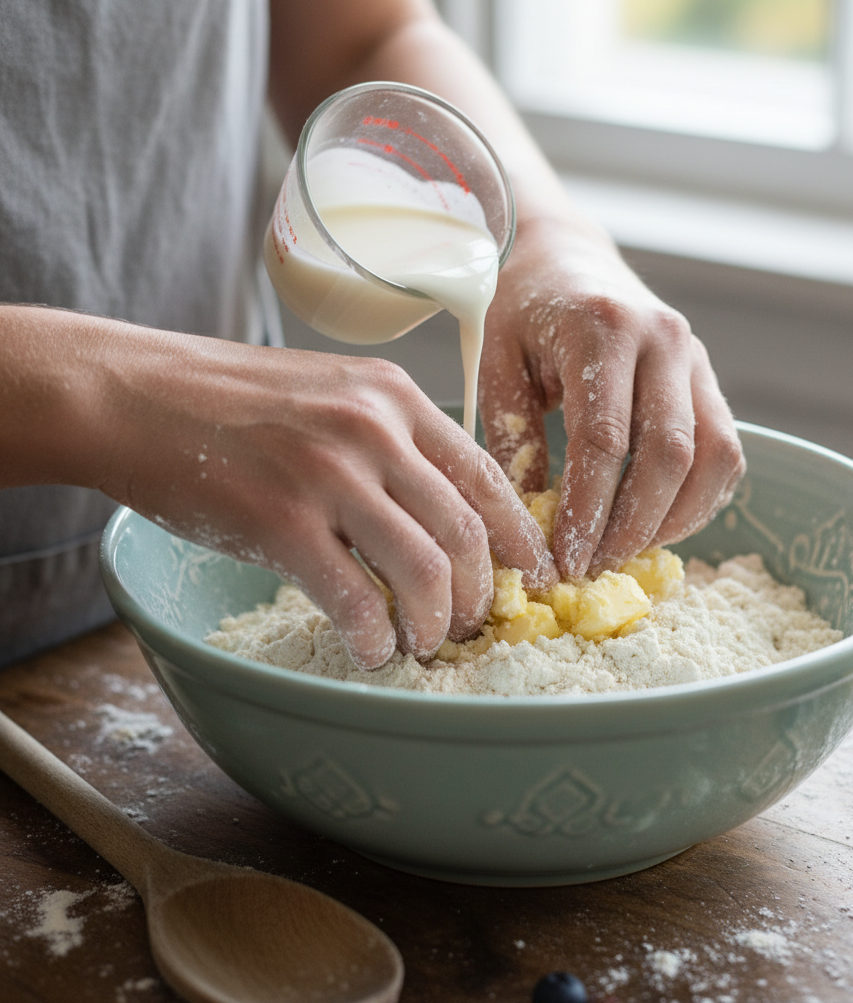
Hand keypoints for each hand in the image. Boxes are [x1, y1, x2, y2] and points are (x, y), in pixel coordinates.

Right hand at [81, 326, 556, 668]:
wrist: (133, 394)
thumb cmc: (232, 400)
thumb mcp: (332, 390)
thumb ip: (392, 436)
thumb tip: (442, 507)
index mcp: (395, 397)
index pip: (488, 475)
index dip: (518, 537)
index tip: (530, 575)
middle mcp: (374, 430)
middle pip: (466, 532)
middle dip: (480, 594)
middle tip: (470, 624)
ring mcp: (328, 475)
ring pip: (425, 571)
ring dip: (435, 623)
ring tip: (423, 642)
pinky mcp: (280, 522)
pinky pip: (356, 600)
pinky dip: (375, 638)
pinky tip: (370, 650)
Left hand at [479, 215, 744, 577]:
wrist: (562, 256)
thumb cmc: (518, 311)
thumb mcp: (496, 365)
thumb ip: (514, 440)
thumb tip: (531, 526)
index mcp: (602, 328)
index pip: (604, 439)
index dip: (588, 510)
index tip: (565, 559)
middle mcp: (664, 339)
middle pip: (669, 454)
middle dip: (632, 525)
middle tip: (594, 567)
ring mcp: (695, 357)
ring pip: (713, 457)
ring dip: (675, 519)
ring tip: (625, 552)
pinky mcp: (708, 378)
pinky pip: (725, 450)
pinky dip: (700, 498)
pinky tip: (658, 523)